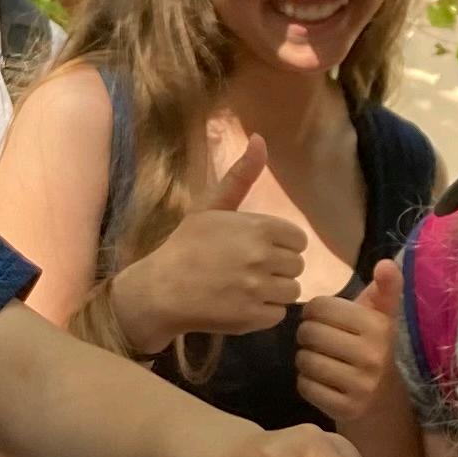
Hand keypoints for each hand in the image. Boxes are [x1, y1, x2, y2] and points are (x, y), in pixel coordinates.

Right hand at [109, 144, 305, 352]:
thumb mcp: (211, 206)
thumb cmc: (186, 246)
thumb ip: (241, 176)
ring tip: (244, 289)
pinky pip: (278, 314)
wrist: (160, 290)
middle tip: (246, 271)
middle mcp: (263, 257)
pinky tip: (239, 305)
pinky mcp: (253, 318)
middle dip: (276, 269)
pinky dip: (262, 313)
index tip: (256, 250)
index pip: (297, 240)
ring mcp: (259, 289)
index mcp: (259, 227)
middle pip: (296, 266)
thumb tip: (260, 138)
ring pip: (291, 292)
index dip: (279, 246)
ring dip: (272, 292)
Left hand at [291, 257, 404, 435]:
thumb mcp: (382, 317)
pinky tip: (319, 380)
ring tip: (318, 359)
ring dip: (305, 359)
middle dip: (307, 335)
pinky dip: (306, 382)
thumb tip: (385, 263)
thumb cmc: (374, 348)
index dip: (314, 311)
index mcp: (378, 326)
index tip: (321, 318)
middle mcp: (372, 355)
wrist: (384, 402)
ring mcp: (360, 385)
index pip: (321, 307)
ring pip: (304, 360)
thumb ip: (384, 289)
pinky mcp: (346, 408)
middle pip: (309, 332)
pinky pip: (305, 386)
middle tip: (317, 340)